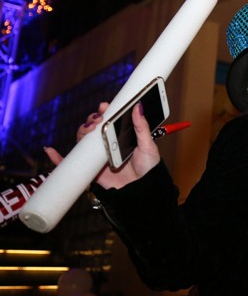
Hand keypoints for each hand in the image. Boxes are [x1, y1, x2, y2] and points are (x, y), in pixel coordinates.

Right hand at [44, 102, 160, 189]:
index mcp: (121, 136)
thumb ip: (141, 127)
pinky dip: (58, 158)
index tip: (105, 106)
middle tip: (98, 119)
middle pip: (93, 128)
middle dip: (92, 120)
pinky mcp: (91, 170)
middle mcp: (107, 144)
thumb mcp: (147, 145)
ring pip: (82, 141)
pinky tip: (50, 151)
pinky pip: (71, 163)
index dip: (104, 111)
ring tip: (88, 130)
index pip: (109, 120)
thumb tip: (138, 107)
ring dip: (80, 132)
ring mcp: (97, 156)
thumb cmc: (148, 168)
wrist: (143, 190)